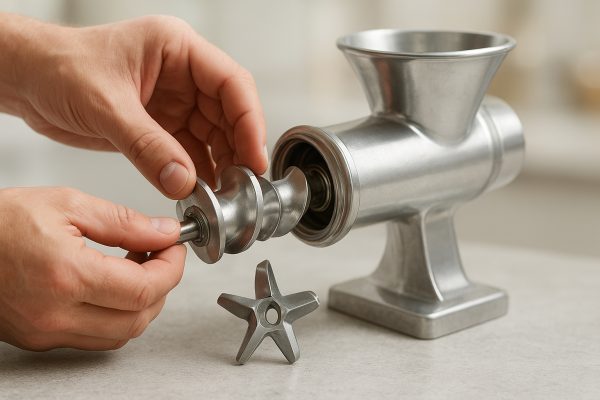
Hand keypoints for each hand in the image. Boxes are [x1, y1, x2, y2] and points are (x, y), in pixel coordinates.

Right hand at [0, 187, 184, 350]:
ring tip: (137, 269)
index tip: (175, 248)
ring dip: (142, 304)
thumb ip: (123, 222)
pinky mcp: (39, 338)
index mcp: (65, 276)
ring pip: (121, 334)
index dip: (171, 268)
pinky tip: (112, 286)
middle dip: (163, 286)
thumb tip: (163, 232)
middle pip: (139, 318)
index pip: (145, 289)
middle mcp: (55, 314)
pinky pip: (96, 338)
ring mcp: (46, 332)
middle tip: (160, 256)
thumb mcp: (66, 204)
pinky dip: (116, 315)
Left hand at [5, 14, 267, 197]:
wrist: (27, 81)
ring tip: (224, 194)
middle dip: (238, 149)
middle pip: (228, 113)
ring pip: (212, 136)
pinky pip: (189, 152)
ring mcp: (173, 102)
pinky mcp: (160, 126)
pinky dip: (196, 173)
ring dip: (220, 165)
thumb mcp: (105, 105)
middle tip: (242, 184)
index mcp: (177, 49)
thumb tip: (183, 180)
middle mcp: (182, 75)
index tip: (254, 156)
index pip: (231, 83)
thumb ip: (147, 145)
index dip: (249, 121)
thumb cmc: (58, 67)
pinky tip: (201, 191)